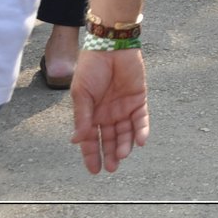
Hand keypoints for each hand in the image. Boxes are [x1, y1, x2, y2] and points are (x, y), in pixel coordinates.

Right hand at [70, 50, 149, 173]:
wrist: (110, 47)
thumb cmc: (91, 69)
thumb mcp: (81, 94)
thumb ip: (82, 117)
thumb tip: (77, 141)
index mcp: (90, 113)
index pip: (91, 139)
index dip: (92, 155)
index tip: (94, 170)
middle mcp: (107, 113)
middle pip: (110, 139)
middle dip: (110, 154)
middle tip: (112, 168)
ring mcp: (123, 107)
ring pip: (126, 132)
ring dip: (125, 144)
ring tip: (123, 156)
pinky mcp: (139, 99)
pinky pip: (141, 118)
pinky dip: (141, 130)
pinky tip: (140, 141)